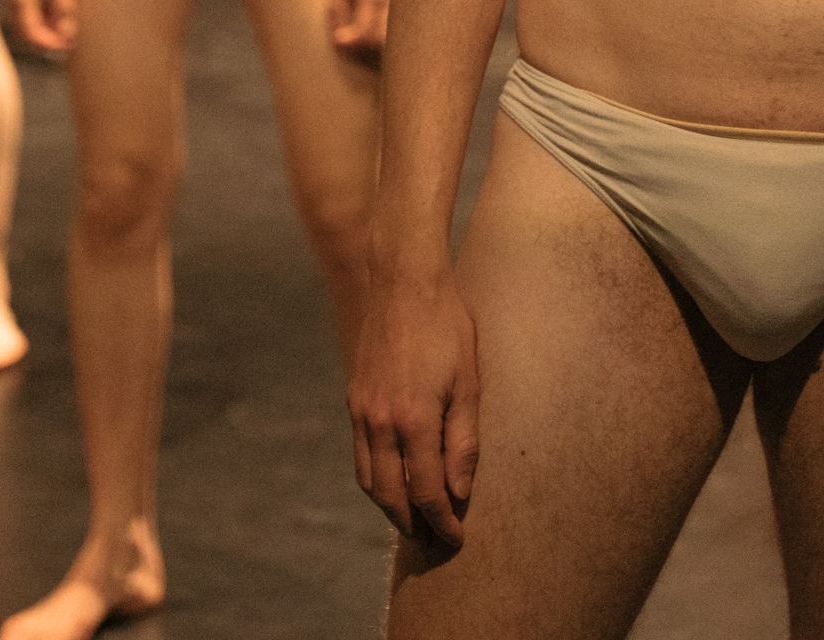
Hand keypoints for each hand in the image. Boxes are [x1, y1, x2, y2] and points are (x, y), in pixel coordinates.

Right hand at [5, 0, 77, 55]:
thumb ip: (62, 7)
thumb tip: (66, 31)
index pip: (32, 32)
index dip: (50, 43)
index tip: (67, 45)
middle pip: (26, 32)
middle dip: (46, 39)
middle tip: (68, 40)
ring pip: (25, 23)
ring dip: (43, 29)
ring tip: (65, 27)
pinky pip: (24, 12)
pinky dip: (39, 18)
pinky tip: (55, 14)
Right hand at [349, 265, 480, 545]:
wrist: (402, 282)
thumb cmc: (446, 327)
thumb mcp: (469, 383)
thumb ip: (463, 442)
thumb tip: (458, 492)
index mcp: (415, 420)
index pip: (427, 492)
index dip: (443, 522)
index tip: (457, 538)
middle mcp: (381, 423)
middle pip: (391, 496)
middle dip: (413, 525)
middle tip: (434, 541)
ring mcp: (362, 412)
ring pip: (369, 480)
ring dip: (389, 508)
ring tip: (413, 521)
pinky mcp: (354, 400)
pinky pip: (359, 455)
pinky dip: (374, 479)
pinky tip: (392, 482)